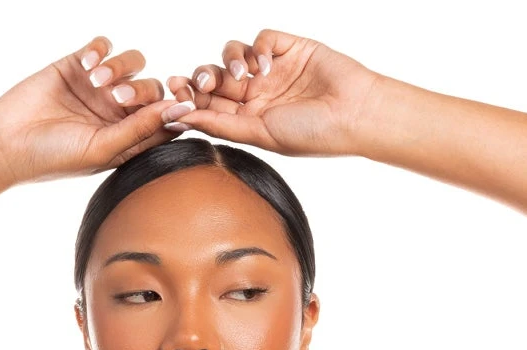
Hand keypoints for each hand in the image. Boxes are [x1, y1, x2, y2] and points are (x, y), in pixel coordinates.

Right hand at [0, 36, 194, 183]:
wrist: (10, 141)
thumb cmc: (56, 156)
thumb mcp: (103, 147)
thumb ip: (141, 129)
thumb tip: (181, 112)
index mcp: (128, 138)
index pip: (165, 120)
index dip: (178, 108)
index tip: (182, 103)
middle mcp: (118, 112)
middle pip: (152, 88)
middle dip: (141, 91)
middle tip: (118, 98)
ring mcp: (99, 87)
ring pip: (131, 64)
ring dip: (119, 68)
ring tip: (96, 80)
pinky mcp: (78, 65)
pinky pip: (103, 45)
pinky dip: (99, 50)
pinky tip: (85, 65)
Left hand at [164, 32, 380, 157]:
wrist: (353, 113)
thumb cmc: (313, 134)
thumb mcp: (261, 134)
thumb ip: (222, 125)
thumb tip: (182, 119)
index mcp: (249, 120)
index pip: (210, 105)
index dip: (189, 99)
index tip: (173, 98)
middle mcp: (258, 94)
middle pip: (216, 77)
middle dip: (202, 78)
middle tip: (200, 82)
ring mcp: (273, 70)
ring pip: (233, 54)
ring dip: (229, 60)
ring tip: (241, 74)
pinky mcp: (289, 48)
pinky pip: (261, 38)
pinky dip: (257, 47)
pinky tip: (266, 66)